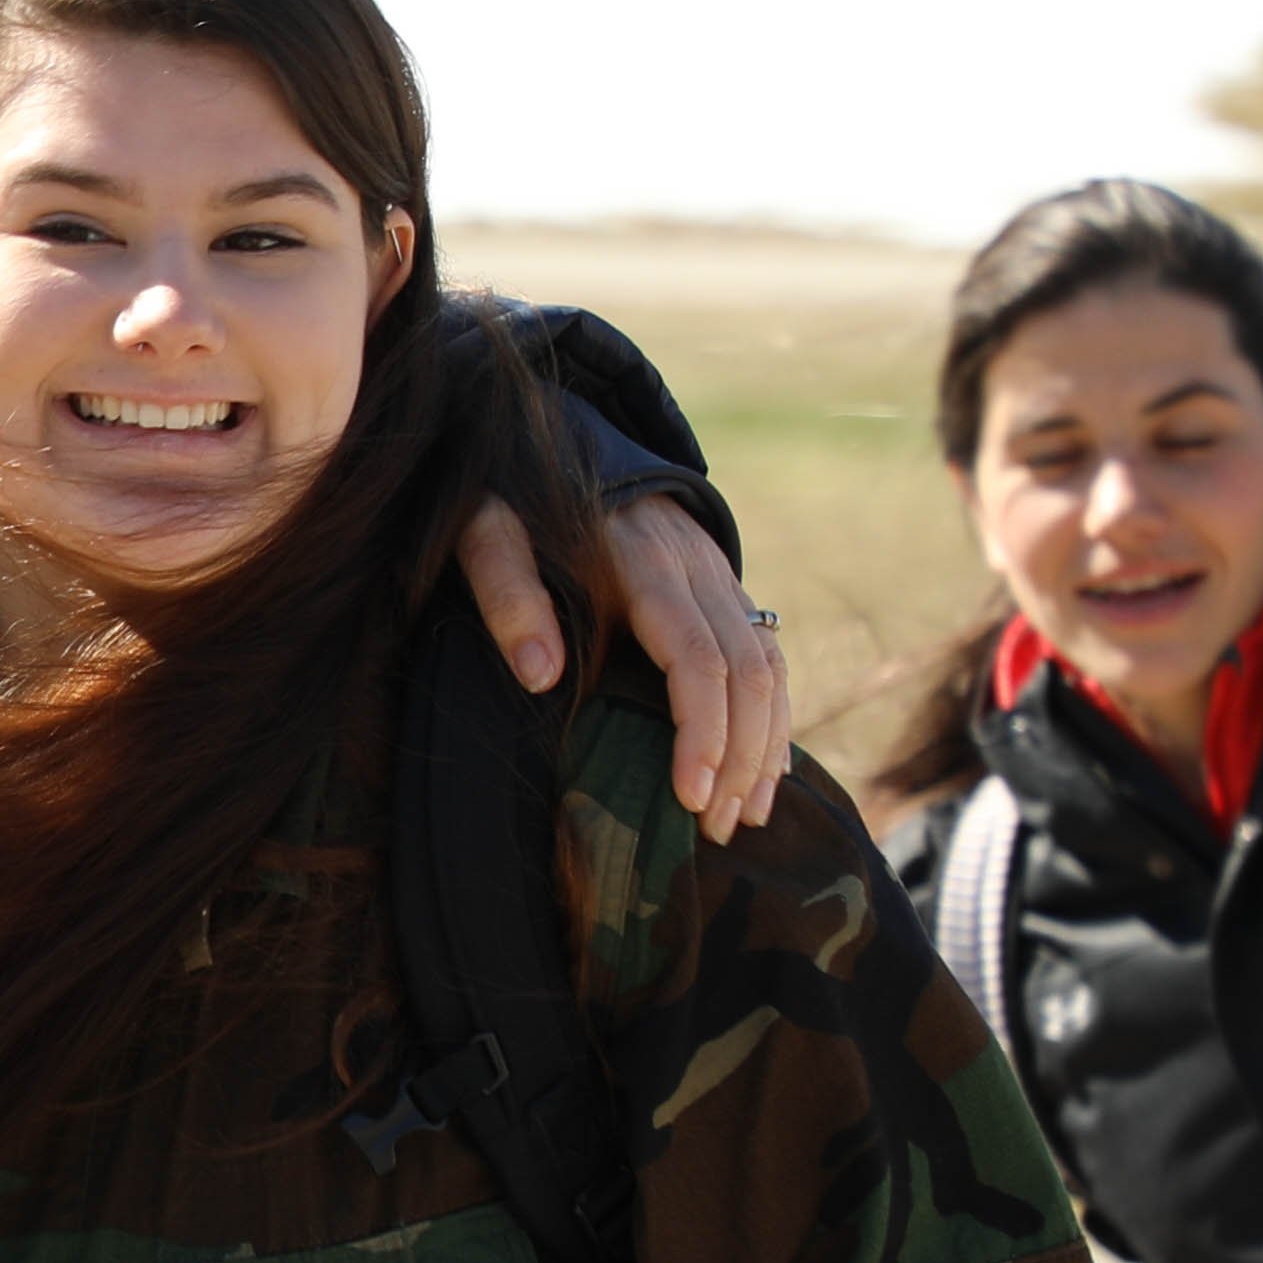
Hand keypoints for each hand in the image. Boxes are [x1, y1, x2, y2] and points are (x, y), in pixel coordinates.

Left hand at [456, 492, 786, 840]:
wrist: (557, 434)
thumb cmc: (512, 495)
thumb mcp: (488, 533)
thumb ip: (508, 595)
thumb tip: (542, 674)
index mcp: (645, 561)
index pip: (697, 659)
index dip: (702, 733)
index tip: (688, 798)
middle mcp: (697, 566)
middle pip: (749, 671)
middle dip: (740, 758)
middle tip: (714, 829)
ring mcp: (718, 573)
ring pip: (770, 665)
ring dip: (765, 746)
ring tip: (742, 818)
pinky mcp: (723, 583)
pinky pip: (769, 653)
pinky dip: (774, 716)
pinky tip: (765, 770)